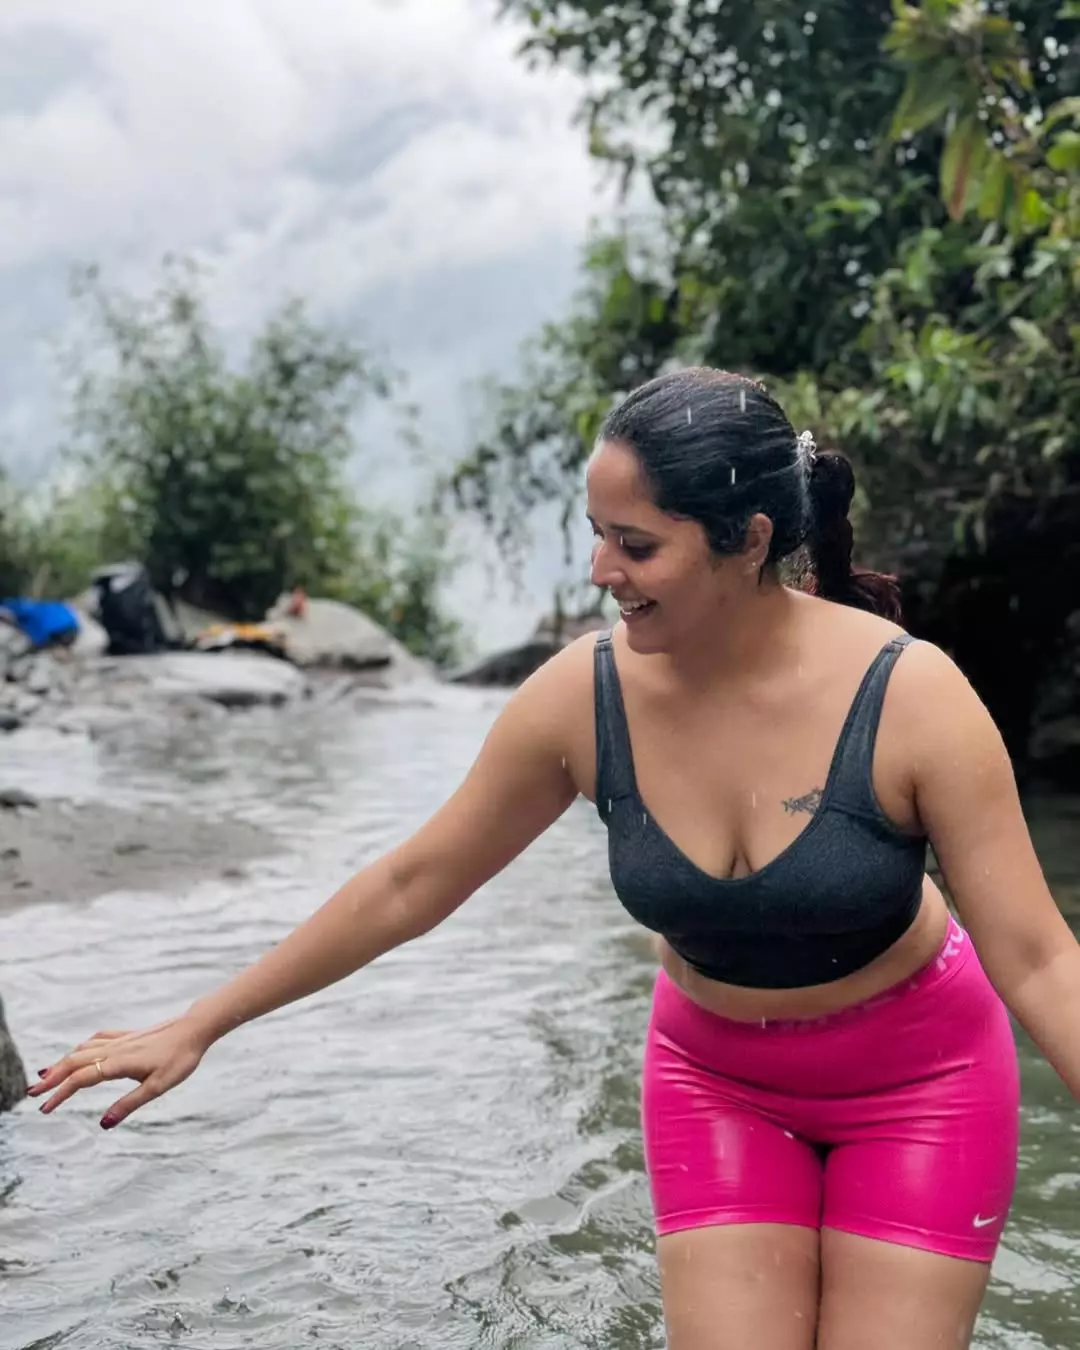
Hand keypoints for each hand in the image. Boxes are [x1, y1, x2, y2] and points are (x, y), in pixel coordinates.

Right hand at [27, 1014, 211, 1128]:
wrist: (195, 1027)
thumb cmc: (180, 1058)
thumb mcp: (157, 1087)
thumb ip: (129, 1104)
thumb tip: (103, 1124)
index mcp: (118, 1063)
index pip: (80, 1079)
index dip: (60, 1094)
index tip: (44, 1108)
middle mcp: (115, 1049)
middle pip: (74, 1062)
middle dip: (52, 1078)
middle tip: (33, 1094)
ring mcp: (121, 1039)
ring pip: (83, 1049)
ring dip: (63, 1062)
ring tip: (48, 1075)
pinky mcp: (130, 1035)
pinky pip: (98, 1039)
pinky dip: (83, 1047)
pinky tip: (82, 1050)